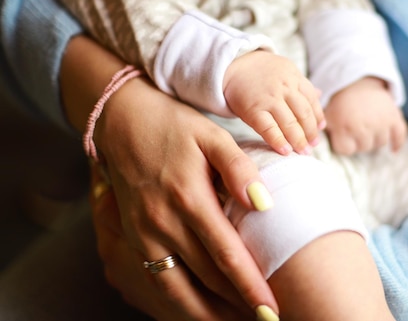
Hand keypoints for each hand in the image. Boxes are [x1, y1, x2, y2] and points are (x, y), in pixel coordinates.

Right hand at [92, 75, 277, 318]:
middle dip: (237, 305)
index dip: (250, 284)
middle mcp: (162, 222)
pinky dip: (180, 303)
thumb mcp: (212, 136)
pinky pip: (157, 280)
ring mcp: (142, 233)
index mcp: (188, 197)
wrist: (122, 119)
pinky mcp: (132, 237)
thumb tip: (263, 204)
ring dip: (206, 314)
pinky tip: (200, 310)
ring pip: (176, 289)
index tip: (272, 307)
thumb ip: (239, 169)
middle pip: (205, 277)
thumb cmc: (175, 125)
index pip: (226, 253)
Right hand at [224, 50, 325, 154]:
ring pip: (290, 123)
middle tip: (313, 145)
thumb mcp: (284, 71)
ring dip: (299, 140)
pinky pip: (269, 129)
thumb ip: (301, 84)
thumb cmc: (260, 72)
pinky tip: (286, 151)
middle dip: (310, 132)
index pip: (312, 100)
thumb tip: (321, 95)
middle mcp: (285, 87)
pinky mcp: (254, 110)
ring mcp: (269, 99)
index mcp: (294, 77)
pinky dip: (279, 141)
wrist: (231, 66)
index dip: (317, 116)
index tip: (320, 129)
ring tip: (303, 151)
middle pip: (304, 113)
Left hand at [324, 77, 407, 154]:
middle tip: (356, 132)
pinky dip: (397, 143)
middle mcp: (363, 126)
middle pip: (364, 148)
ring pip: (380, 143)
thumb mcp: (326, 114)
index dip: (344, 145)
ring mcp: (380, 122)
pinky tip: (393, 149)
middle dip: (359, 142)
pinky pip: (400, 135)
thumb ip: (321, 130)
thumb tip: (316, 144)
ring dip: (375, 139)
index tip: (343, 137)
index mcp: (344, 126)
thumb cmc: (339, 101)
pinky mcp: (394, 116)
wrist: (357, 79)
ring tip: (369, 130)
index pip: (346, 150)